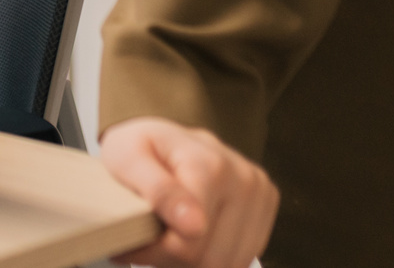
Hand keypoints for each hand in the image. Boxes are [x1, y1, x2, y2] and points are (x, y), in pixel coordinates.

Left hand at [100, 118, 277, 267]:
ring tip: (167, 239)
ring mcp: (260, 195)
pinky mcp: (265, 210)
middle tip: (147, 242)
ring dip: (192, 263)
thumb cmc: (137, 149)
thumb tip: (194, 225)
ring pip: (227, 263)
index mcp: (212, 164)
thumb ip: (159, 191)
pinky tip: (191, 238)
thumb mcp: (129, 160)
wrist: (160, 138)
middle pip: (210, 257)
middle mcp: (245, 179)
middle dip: (172, 259)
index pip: (189, 239)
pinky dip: (212, 258)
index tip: (132, 243)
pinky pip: (240, 259)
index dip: (155, 250)